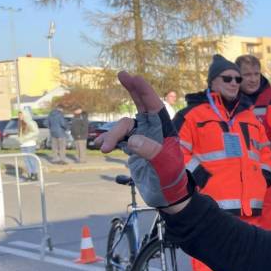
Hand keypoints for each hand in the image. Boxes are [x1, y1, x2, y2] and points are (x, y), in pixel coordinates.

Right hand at [94, 72, 191, 210]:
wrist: (167, 195)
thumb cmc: (170, 178)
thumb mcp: (163, 166)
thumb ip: (150, 152)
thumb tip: (132, 140)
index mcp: (163, 130)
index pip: (154, 105)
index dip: (144, 90)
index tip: (133, 77)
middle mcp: (153, 130)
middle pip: (141, 104)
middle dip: (132, 90)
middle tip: (122, 74)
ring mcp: (142, 138)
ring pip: (123, 127)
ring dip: (112, 135)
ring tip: (104, 149)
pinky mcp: (133, 148)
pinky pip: (118, 138)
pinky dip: (108, 140)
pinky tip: (100, 146)